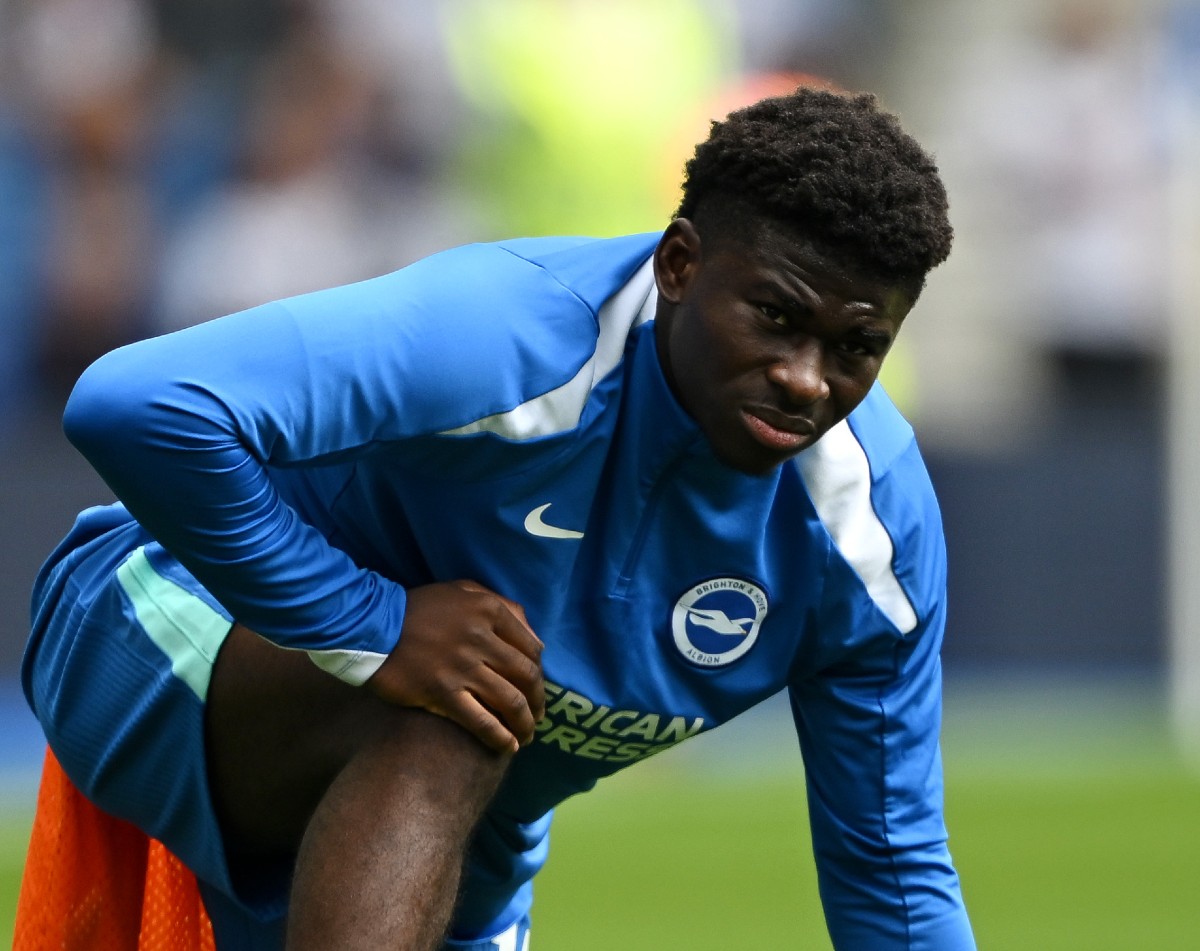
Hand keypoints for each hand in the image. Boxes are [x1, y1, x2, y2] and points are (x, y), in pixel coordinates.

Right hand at [365, 580, 543, 753]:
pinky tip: (508, 747)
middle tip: (538, 718)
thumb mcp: (463, 590)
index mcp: (489, 611)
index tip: (537, 690)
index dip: (540, 675)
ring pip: (510, 701)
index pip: (532, 649)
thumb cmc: (418, 608)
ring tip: (526, 736)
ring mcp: (462, 667)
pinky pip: (481, 721)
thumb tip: (534, 637)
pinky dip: (500, 737)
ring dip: (525, 723)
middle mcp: (482, 638)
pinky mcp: (442, 692)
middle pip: (526, 677)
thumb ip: (501, 605)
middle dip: (539, 702)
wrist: (371, 626)